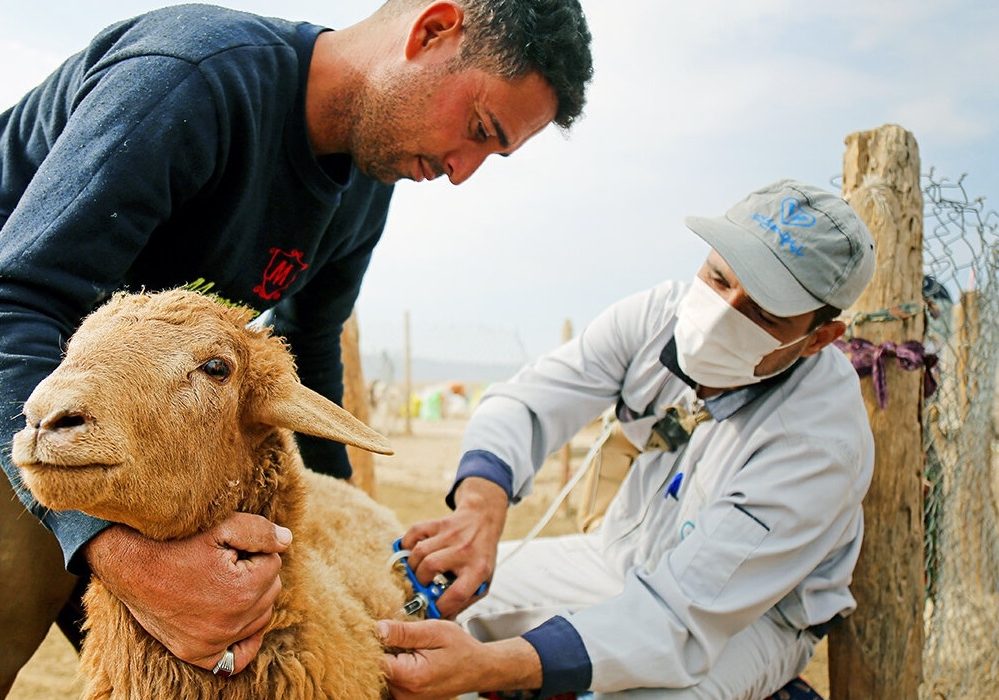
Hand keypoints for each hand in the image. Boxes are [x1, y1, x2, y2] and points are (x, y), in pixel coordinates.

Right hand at [85, 512, 291, 673]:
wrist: (128, 562)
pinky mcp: (195, 653)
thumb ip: (261, 532)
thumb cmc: (175, 540)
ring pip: (259, 618)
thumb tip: (287, 541)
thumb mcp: (223, 525)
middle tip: (224, 560)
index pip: (274, 563)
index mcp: (242, 593)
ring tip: (222, 581)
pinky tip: (240, 621)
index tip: (229, 545)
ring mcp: (211, 643)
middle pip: (270, 591)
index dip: (254, 548)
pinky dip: (244, 642)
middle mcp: (229, 625)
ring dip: (251, 599)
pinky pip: (236, 660)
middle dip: (255, 572)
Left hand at [379, 619, 540, 698]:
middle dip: (381, 648)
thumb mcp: (435, 631)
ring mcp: (405, 699)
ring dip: (389, 656)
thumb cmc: (461, 649)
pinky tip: (406, 654)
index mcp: (411, 677)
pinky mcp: (406, 698)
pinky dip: (394, 665)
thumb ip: (403, 632)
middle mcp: (405, 694)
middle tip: (396, 633)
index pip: (374, 660)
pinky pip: (390, 680)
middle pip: (375, 668)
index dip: (372, 641)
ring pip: (381, 673)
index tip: (378, 628)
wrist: (478, 669)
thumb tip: (377, 629)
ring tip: (406, 644)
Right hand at [401, 478, 507, 616]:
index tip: (430, 610)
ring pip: (420, 551)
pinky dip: (407, 544)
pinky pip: (414, 532)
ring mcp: (451, 534)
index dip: (440, 606)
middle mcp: (465, 550)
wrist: (483, 521)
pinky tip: (411, 554)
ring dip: (413, 566)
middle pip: (430, 566)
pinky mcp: (439, 523)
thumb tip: (443, 620)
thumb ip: (463, 601)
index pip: (457, 593)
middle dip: (420, 582)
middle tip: (419, 588)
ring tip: (417, 573)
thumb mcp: (482, 581)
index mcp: (478, 569)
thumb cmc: (480, 557)